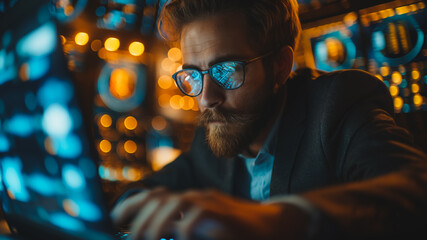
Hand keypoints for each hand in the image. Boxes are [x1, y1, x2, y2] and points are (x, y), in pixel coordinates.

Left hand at [111, 187, 309, 239]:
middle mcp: (196, 196)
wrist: (272, 224)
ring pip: (175, 203)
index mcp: (189, 200)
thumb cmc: (237, 230)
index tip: (115, 220)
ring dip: (156, 222)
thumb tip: (159, 236)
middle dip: (139, 216)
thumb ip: (182, 230)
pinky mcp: (223, 213)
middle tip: (133, 236)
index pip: (154, 196)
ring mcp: (210, 202)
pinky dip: (184, 229)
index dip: (132, 205)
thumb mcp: (204, 229)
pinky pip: (197, 217)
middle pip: (159, 198)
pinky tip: (182, 237)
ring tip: (148, 238)